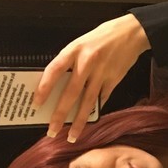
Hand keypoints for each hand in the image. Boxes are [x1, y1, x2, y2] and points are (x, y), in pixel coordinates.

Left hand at [33, 13, 150, 141]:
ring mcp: (102, 72)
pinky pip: (102, 98)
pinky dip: (95, 108)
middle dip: (59, 114)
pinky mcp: (114, 79)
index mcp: (74, 50)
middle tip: (51, 130)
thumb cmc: (102, 37)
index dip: (44, 88)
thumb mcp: (80, 44)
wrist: (132, 32)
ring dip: (78, 121)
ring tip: (72, 135)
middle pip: (71, 93)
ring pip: (87, 101)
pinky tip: (89, 118)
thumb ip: (69, 62)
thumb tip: (56, 85)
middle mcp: (87, 62)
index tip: (36, 104)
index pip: (54, 71)